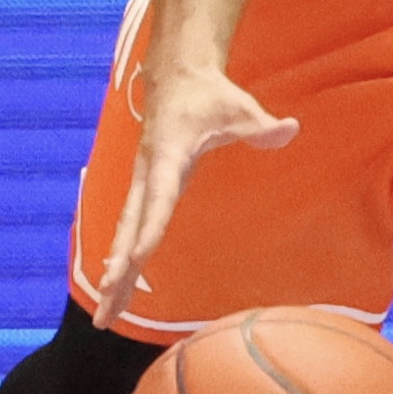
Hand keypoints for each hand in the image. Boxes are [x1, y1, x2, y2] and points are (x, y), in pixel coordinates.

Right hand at [90, 51, 301, 327]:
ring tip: (103, 315)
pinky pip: (128, 230)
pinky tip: (114, 289)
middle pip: (129, 229)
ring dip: (113, 275)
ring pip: (123, 234)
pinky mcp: (142, 189)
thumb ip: (261, 125)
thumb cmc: (210, 96)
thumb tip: (289, 129)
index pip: (158, 200)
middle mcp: (146, 175)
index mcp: (167, 156)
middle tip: (106, 305)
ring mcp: (140, 183)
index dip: (148, 230)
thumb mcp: (240, 107)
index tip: (135, 260)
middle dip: (118, 269)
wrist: (176, 78)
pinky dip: (118, 260)